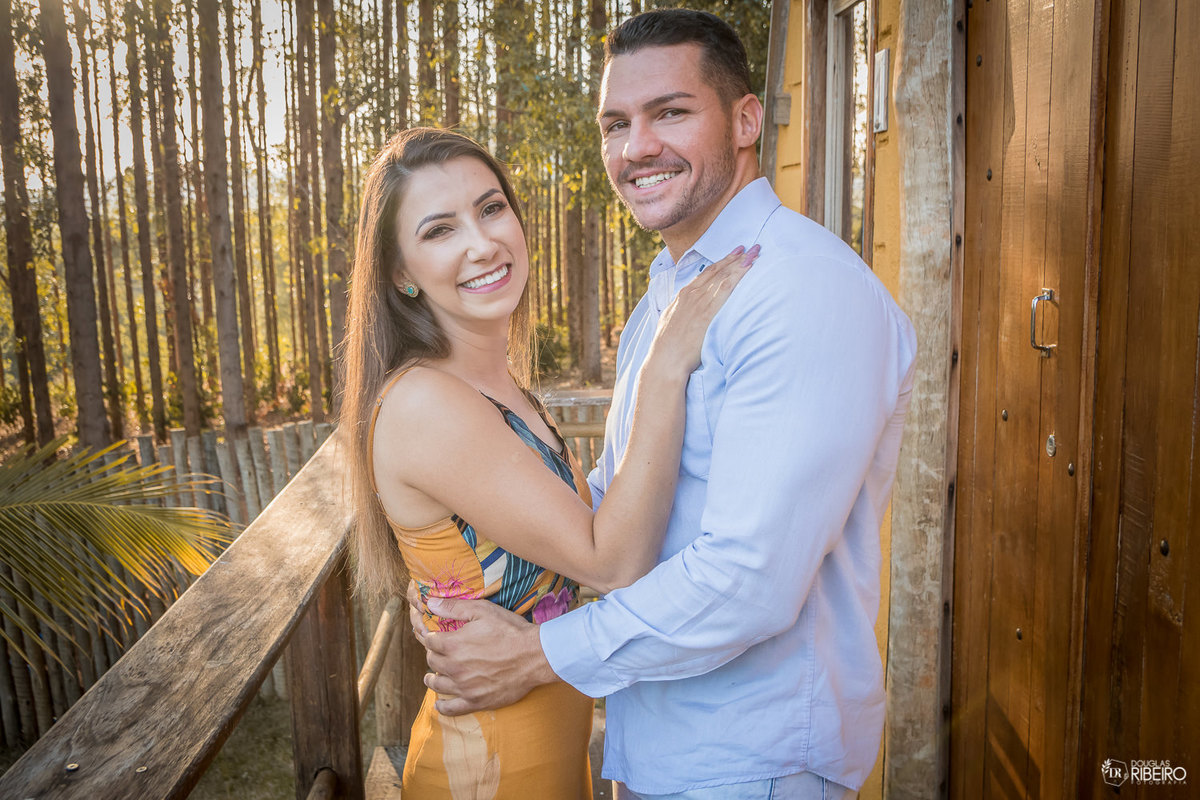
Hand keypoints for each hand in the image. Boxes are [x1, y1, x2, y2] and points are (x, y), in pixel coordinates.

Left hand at [413, 595, 556, 715]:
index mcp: (453, 644)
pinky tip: (441, 702)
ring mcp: (464, 687)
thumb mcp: (483, 611)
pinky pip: (451, 709)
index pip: (430, 641)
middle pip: (432, 662)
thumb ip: (454, 607)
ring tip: (432, 676)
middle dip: (434, 655)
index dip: (431, 637)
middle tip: (439, 653)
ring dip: (433, 678)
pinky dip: (442, 706)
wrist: (535, 656)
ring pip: (438, 684)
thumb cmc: (510, 631)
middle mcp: (454, 667)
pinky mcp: (476, 701)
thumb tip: (431, 603)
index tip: (436, 636)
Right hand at [649, 244, 758, 378]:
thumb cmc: (668, 345)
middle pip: (719, 270)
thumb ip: (683, 311)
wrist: (665, 359)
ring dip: (741, 262)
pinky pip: (727, 288)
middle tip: (752, 246)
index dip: (723, 261)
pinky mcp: (708, 312)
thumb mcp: (672, 321)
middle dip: (736, 257)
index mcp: (684, 294)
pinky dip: (738, 275)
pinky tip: (748, 268)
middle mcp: (692, 293)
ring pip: (725, 275)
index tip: (735, 253)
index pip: (708, 272)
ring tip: (755, 252)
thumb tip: (690, 310)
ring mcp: (700, 301)